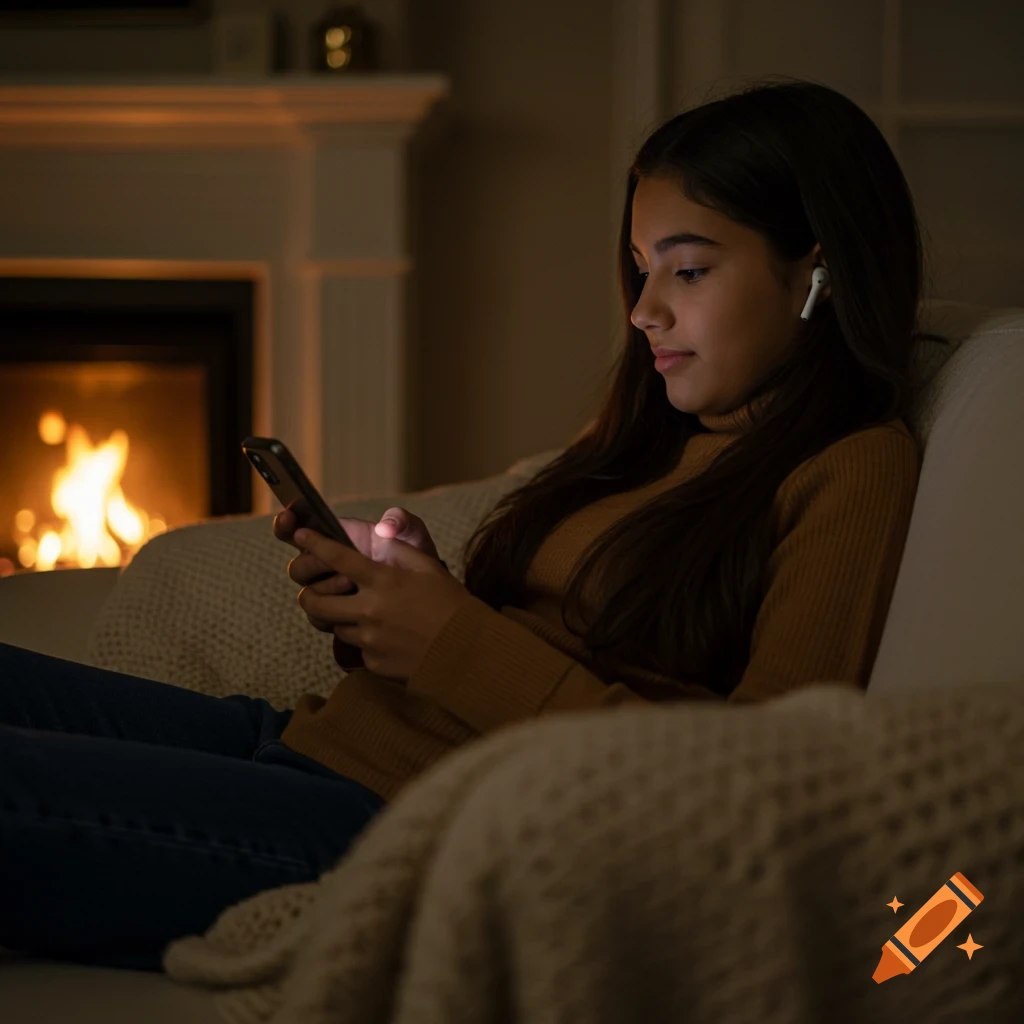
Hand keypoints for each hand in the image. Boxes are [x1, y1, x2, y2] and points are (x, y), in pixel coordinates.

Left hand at [292, 527, 472, 682]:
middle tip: (312, 592)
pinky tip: (388, 637)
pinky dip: (366, 641)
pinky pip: (358, 649)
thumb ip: (399, 550)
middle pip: (315, 602)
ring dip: (341, 619)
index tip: (300, 536)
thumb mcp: (429, 567)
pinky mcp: (373, 663)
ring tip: (363, 616)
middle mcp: (370, 610)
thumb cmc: (451, 604)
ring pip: (335, 626)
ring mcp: (369, 639)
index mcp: (384, 580)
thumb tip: (378, 536)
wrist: (469, 651)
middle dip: (308, 595)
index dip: (314, 544)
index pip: (337, 557)